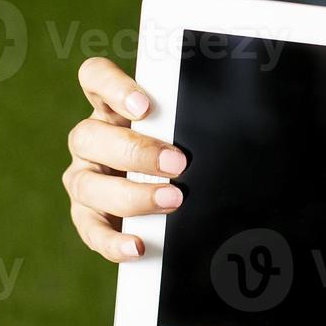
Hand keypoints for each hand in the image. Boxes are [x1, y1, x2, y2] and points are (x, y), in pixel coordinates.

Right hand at [61, 56, 188, 261]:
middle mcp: (91, 141)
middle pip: (89, 136)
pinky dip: (113, 242)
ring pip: (88, 185)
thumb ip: (191, 118)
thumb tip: (240, 110)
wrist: (173, 198)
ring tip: (171, 201)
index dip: (113, 88)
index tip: (145, 106)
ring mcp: (85, 179)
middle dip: (135, 151)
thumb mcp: (183, 130)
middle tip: (177, 164)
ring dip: (131, 196)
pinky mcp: (87, 217)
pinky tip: (137, 246)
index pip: (95, 78)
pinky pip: (92, 231)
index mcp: (111, 107)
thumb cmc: (180, 151)